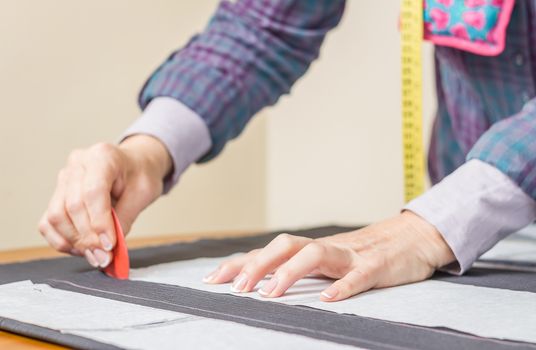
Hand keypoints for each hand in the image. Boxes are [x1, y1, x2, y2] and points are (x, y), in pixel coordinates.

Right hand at [38, 135, 171, 267]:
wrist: (135, 165)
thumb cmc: (140, 174)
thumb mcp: (143, 193)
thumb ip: (124, 218)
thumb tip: (108, 247)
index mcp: (102, 156)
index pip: (93, 192)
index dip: (100, 222)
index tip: (109, 245)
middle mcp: (78, 164)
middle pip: (73, 206)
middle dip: (89, 238)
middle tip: (104, 257)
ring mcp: (64, 178)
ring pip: (56, 216)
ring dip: (75, 242)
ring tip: (95, 254)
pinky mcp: (57, 195)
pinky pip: (48, 222)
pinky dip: (61, 240)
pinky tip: (80, 248)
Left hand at [204, 211, 454, 300]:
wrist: (414, 236)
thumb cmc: (369, 251)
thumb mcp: (332, 260)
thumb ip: (305, 268)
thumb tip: (267, 281)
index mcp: (314, 248)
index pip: (270, 252)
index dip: (241, 263)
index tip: (212, 279)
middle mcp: (327, 247)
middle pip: (286, 245)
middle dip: (257, 265)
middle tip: (235, 288)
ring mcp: (352, 254)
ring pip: (316, 254)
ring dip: (289, 272)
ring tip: (269, 294)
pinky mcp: (378, 266)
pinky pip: (358, 274)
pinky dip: (342, 286)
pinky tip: (327, 300)